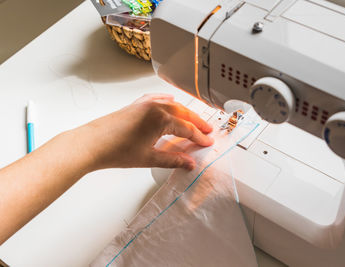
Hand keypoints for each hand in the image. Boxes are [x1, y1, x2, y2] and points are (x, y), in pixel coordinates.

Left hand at [73, 94, 213, 170]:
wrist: (91, 144)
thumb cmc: (115, 150)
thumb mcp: (149, 158)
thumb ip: (173, 160)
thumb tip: (189, 163)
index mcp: (161, 119)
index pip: (187, 129)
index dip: (199, 137)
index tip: (207, 143)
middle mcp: (155, 107)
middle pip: (184, 114)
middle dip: (198, 123)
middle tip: (208, 131)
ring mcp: (145, 104)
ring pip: (173, 105)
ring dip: (185, 113)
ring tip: (194, 120)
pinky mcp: (136, 105)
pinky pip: (157, 99)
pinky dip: (167, 101)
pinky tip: (170, 101)